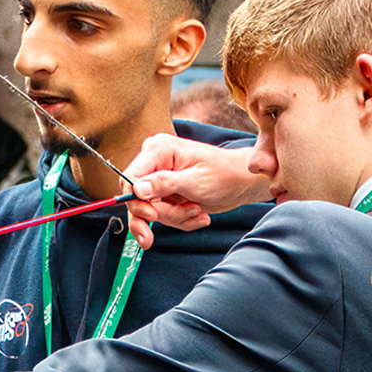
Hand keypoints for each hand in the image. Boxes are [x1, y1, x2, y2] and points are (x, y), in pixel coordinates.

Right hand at [124, 134, 266, 247]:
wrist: (240, 183)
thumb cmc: (224, 174)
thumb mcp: (194, 181)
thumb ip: (164, 184)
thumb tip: (138, 189)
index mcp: (158, 150)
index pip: (130, 178)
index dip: (136, 200)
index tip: (151, 215)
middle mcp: (154, 164)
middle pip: (137, 199)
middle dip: (162, 213)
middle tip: (184, 214)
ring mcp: (158, 181)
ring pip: (151, 212)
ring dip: (175, 217)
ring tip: (197, 210)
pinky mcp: (164, 195)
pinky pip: (162, 216)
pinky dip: (180, 220)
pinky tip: (198, 213)